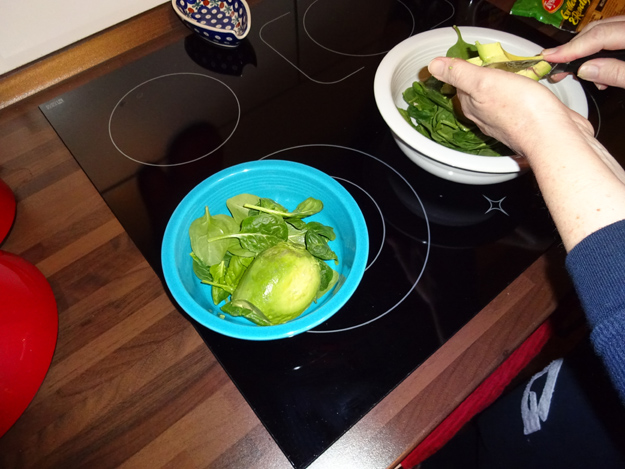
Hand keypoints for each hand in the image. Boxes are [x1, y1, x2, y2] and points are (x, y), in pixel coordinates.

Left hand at [427, 58, 592, 157]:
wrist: (552, 135)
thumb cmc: (519, 107)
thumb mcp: (483, 82)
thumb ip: (459, 73)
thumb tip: (433, 65)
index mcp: (471, 106)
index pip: (460, 83)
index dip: (466, 68)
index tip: (475, 56)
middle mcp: (484, 117)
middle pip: (478, 91)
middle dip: (484, 75)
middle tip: (495, 60)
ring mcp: (504, 122)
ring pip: (497, 98)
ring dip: (502, 84)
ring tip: (512, 70)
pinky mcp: (525, 123)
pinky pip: (517, 104)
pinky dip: (519, 94)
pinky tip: (527, 88)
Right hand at [542, 16, 624, 88]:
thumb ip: (615, 73)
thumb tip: (585, 70)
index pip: (597, 36)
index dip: (571, 49)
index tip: (550, 58)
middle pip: (596, 30)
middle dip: (573, 50)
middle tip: (556, 68)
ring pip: (602, 32)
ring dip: (585, 52)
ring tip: (580, 73)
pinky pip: (611, 36)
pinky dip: (599, 51)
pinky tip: (599, 69)